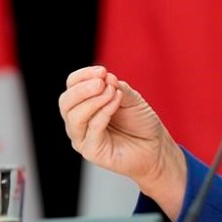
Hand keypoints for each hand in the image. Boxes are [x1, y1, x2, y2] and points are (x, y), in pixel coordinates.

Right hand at [58, 66, 185, 216]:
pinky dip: (104, 112)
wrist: (155, 146)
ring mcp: (83, 137)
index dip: (83, 76)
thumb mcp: (131, 98)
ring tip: (113, 92)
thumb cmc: (141, 122)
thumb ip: (118, 87)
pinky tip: (117, 102)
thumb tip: (106, 77)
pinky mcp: (92, 151)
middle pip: (66, 102)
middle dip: (82, 89)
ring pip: (75, 116)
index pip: (72, 86)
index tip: (102, 70)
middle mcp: (79, 121)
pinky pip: (92, 129)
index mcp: (84, 104)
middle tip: (102, 82)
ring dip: (94, 100)